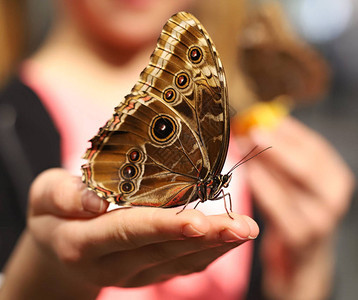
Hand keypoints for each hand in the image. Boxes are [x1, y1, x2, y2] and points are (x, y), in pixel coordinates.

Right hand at [1, 168, 258, 299]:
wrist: (60, 250)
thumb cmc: (55, 215)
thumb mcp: (44, 197)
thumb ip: (64, 195)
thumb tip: (96, 199)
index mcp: (84, 244)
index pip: (127, 232)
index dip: (162, 226)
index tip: (197, 220)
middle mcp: (114, 265)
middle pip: (163, 249)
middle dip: (205, 238)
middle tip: (242, 226)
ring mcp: (136, 273)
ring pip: (180, 261)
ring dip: (216, 246)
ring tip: (247, 229)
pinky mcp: (151, 272)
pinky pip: (184, 266)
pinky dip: (211, 253)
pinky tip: (232, 237)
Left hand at [236, 116, 353, 299]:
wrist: (301, 261)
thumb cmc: (295, 213)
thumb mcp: (295, 184)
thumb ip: (283, 159)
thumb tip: (260, 125)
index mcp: (335, 179)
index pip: (315, 148)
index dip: (289, 131)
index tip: (265, 117)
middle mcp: (333, 198)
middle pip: (306, 164)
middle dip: (276, 145)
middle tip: (251, 130)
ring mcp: (319, 220)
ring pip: (290, 184)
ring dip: (264, 163)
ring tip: (243, 147)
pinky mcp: (299, 237)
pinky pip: (277, 207)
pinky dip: (262, 187)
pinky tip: (249, 173)